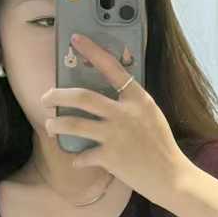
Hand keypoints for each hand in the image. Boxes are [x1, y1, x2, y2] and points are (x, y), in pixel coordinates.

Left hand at [41, 32, 187, 206]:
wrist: (171, 177)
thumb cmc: (161, 146)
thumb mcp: (150, 115)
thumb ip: (130, 104)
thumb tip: (103, 98)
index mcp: (137, 99)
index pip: (112, 67)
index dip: (93, 51)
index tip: (76, 38)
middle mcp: (124, 113)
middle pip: (82, 97)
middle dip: (57, 95)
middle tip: (46, 97)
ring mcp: (116, 135)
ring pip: (74, 125)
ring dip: (57, 125)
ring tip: (50, 126)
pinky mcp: (110, 158)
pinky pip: (83, 155)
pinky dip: (77, 158)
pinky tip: (77, 159)